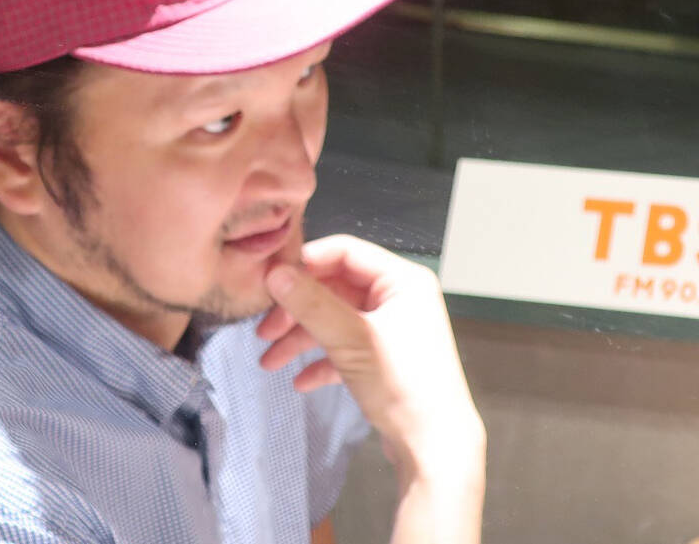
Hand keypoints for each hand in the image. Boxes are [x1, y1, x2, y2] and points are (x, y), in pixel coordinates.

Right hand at [256, 235, 483, 477]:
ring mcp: (392, 329)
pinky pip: (344, 347)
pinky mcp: (384, 358)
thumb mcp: (351, 340)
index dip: (304, 264)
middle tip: (264, 330)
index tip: (270, 281)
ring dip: (301, 339)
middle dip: (297, 310)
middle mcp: (399, 299)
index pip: (344, 252)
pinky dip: (321, 361)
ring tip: (271, 361)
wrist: (434, 446)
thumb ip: (311, 304)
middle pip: (334, 288)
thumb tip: (276, 274)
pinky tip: (301, 381)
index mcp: (402, 280)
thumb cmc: (407, 387)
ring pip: (335, 320)